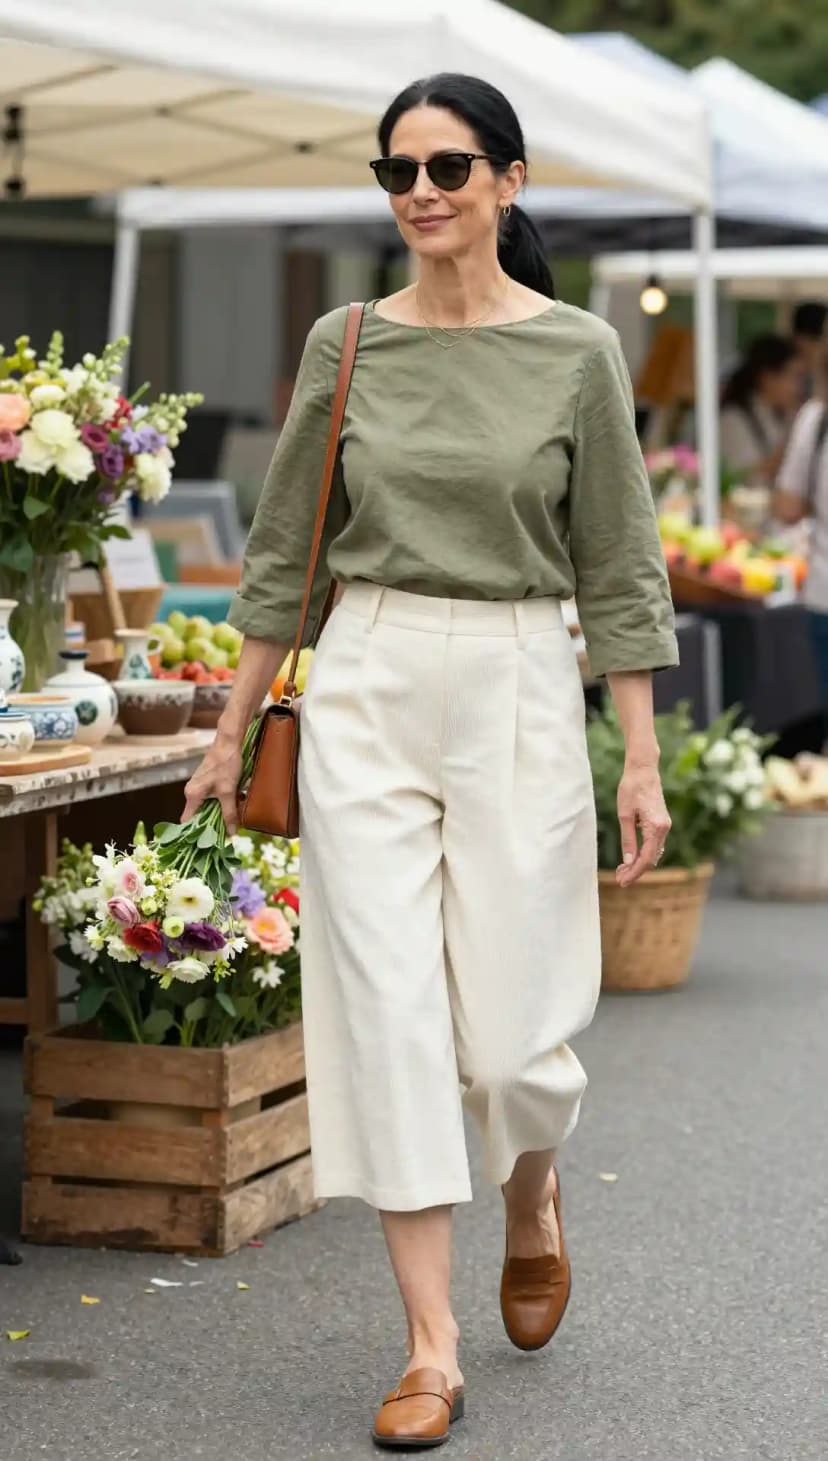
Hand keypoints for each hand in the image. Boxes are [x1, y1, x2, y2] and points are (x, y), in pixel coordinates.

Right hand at [182, 732, 242, 834]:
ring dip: (217, 814)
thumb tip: (231, 833)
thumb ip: (229, 813)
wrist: (229, 743)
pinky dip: (221, 804)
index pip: (187, 821)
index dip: (194, 834)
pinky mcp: (207, 783)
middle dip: (210, 826)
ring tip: (230, 822)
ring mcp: (198, 787)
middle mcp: (191, 792)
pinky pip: (211, 799)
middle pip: (198, 816)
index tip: (205, 844)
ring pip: (206, 808)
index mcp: (192, 795)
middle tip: (222, 836)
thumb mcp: (228, 791)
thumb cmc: (226, 765)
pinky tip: (232, 806)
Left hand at [615, 759, 670, 886]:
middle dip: (636, 871)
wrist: (643, 770)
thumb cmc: (631, 788)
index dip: (634, 873)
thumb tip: (627, 862)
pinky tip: (631, 858)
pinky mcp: (662, 823)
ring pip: (654, 853)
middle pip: (652, 858)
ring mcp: (665, 825)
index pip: (646, 858)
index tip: (622, 882)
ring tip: (622, 871)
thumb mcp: (624, 815)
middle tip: (619, 879)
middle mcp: (664, 828)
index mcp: (656, 827)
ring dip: (639, 863)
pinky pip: (654, 844)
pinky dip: (644, 853)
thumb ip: (627, 839)